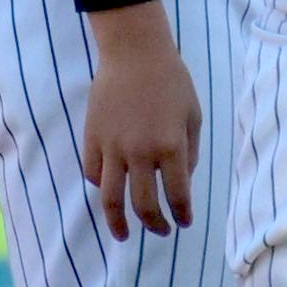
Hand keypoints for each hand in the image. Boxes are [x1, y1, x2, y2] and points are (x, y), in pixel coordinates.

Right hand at [79, 2, 199, 237]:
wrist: (135, 52)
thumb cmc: (172, 81)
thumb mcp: (193, 116)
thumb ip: (190, 153)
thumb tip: (181, 181)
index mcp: (171, 147)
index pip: (178, 196)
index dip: (182, 215)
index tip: (183, 223)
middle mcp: (141, 152)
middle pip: (144, 205)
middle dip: (155, 225)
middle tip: (161, 232)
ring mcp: (113, 147)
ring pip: (111, 198)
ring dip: (118, 223)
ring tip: (124, 234)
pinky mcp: (92, 138)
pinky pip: (94, 173)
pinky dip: (102, 187)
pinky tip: (110, 192)